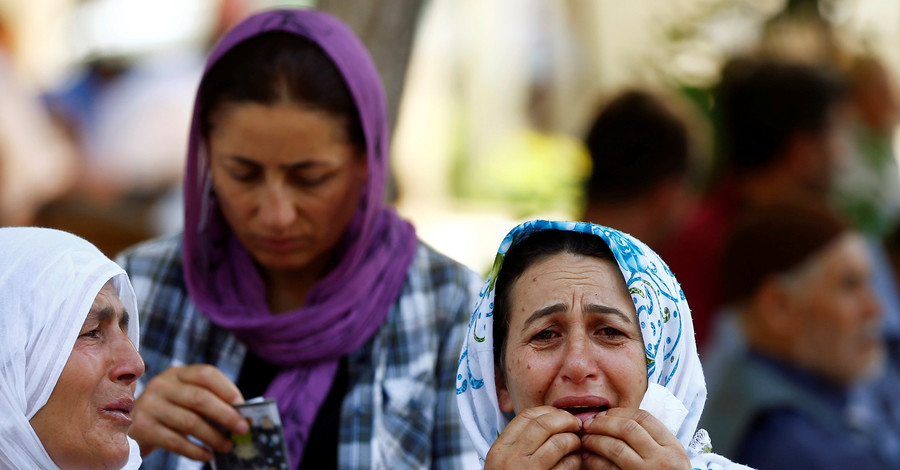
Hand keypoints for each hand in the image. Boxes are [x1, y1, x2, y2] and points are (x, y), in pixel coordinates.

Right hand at [128, 364, 248, 460]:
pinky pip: (175, 441)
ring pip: (189, 422)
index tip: (243, 406)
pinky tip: (207, 455)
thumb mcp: (184, 397)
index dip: (227, 389)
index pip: (206, 374)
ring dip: (213, 436)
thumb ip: (208, 400)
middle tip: (242, 428)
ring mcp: (150, 405)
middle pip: (200, 398)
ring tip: (227, 446)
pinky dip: (195, 450)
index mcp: (177, 373)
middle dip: (225, 415)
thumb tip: (241, 415)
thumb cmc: (169, 411)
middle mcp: (162, 385)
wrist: (130, 427)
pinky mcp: (143, 428)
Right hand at [485, 406, 583, 469]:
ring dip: (574, 441)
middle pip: (545, 423)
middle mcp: (512, 459)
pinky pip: (569, 464)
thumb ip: (520, 444)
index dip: (547, 412)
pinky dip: (577, 461)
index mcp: (500, 450)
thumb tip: (552, 420)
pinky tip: (575, 464)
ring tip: (576, 446)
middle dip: (566, 421)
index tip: (559, 417)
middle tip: (576, 426)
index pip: (526, 416)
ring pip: (561, 441)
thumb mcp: (505, 464)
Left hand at [580, 408, 690, 469]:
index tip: (604, 414)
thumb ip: (652, 440)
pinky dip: (594, 460)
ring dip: (595, 440)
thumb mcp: (671, 458)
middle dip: (603, 423)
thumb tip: (616, 421)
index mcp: (672, 447)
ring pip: (615, 447)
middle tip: (588, 424)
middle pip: (627, 429)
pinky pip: (608, 468)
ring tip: (585, 439)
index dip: (620, 412)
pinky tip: (587, 458)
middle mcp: (662, 459)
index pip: (643, 418)